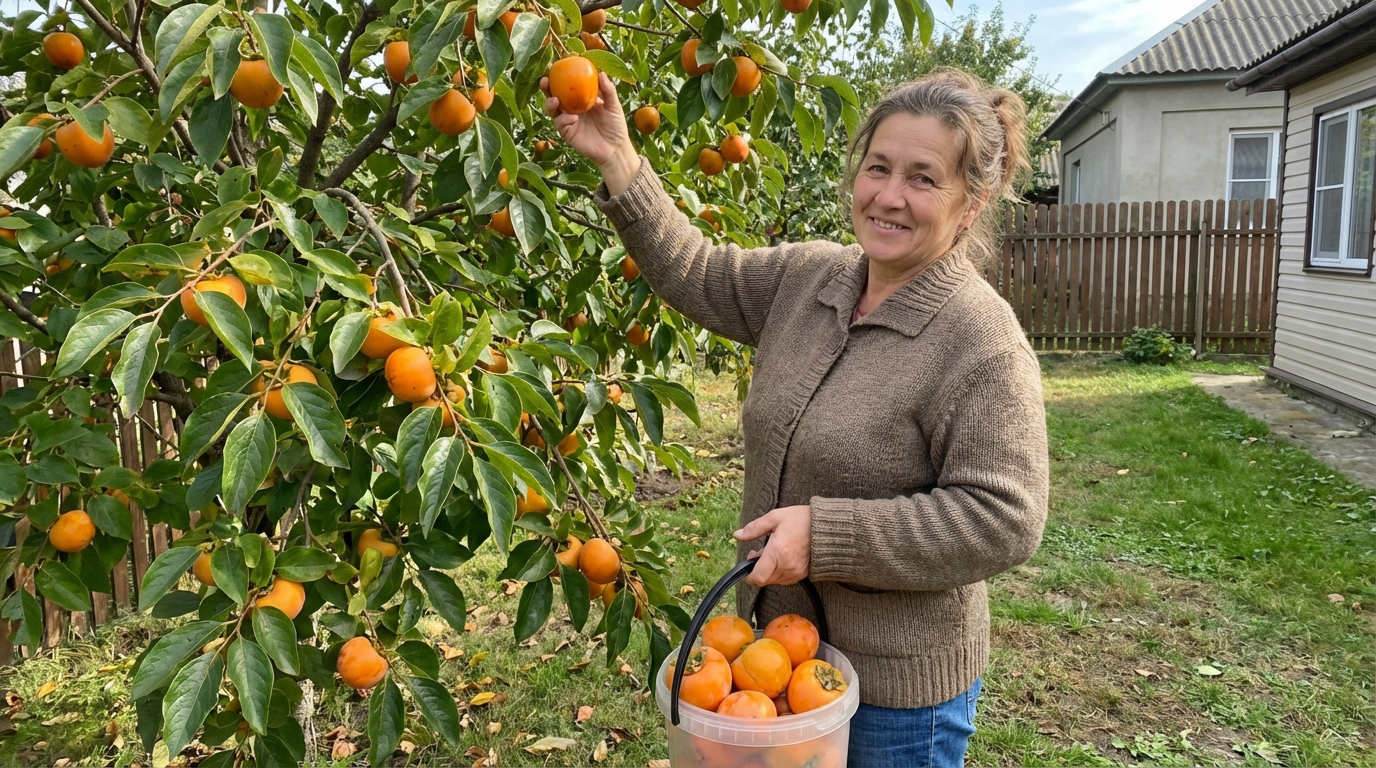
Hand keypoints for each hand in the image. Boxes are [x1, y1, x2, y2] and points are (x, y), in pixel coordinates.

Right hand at [539, 71, 638, 192]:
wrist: (615, 148)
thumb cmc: (616, 126)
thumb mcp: (614, 106)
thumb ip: (608, 90)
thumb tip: (601, 73)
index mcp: (581, 98)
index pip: (567, 85)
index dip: (559, 77)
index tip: (555, 67)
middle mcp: (571, 108)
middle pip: (554, 95)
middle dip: (546, 88)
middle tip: (545, 81)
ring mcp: (568, 121)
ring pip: (552, 110)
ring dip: (550, 104)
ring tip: (555, 100)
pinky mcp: (567, 133)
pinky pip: (560, 124)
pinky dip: (564, 120)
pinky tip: (573, 118)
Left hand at [733, 505, 810, 586]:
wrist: (827, 528)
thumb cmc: (802, 520)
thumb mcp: (775, 518)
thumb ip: (754, 528)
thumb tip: (737, 535)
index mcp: (777, 553)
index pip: (757, 577)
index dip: (748, 576)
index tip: (746, 567)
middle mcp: (786, 566)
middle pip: (764, 580)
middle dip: (757, 570)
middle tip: (758, 553)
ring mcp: (795, 572)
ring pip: (774, 581)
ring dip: (768, 571)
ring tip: (772, 553)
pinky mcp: (802, 574)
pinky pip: (785, 579)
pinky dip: (779, 572)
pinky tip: (781, 558)